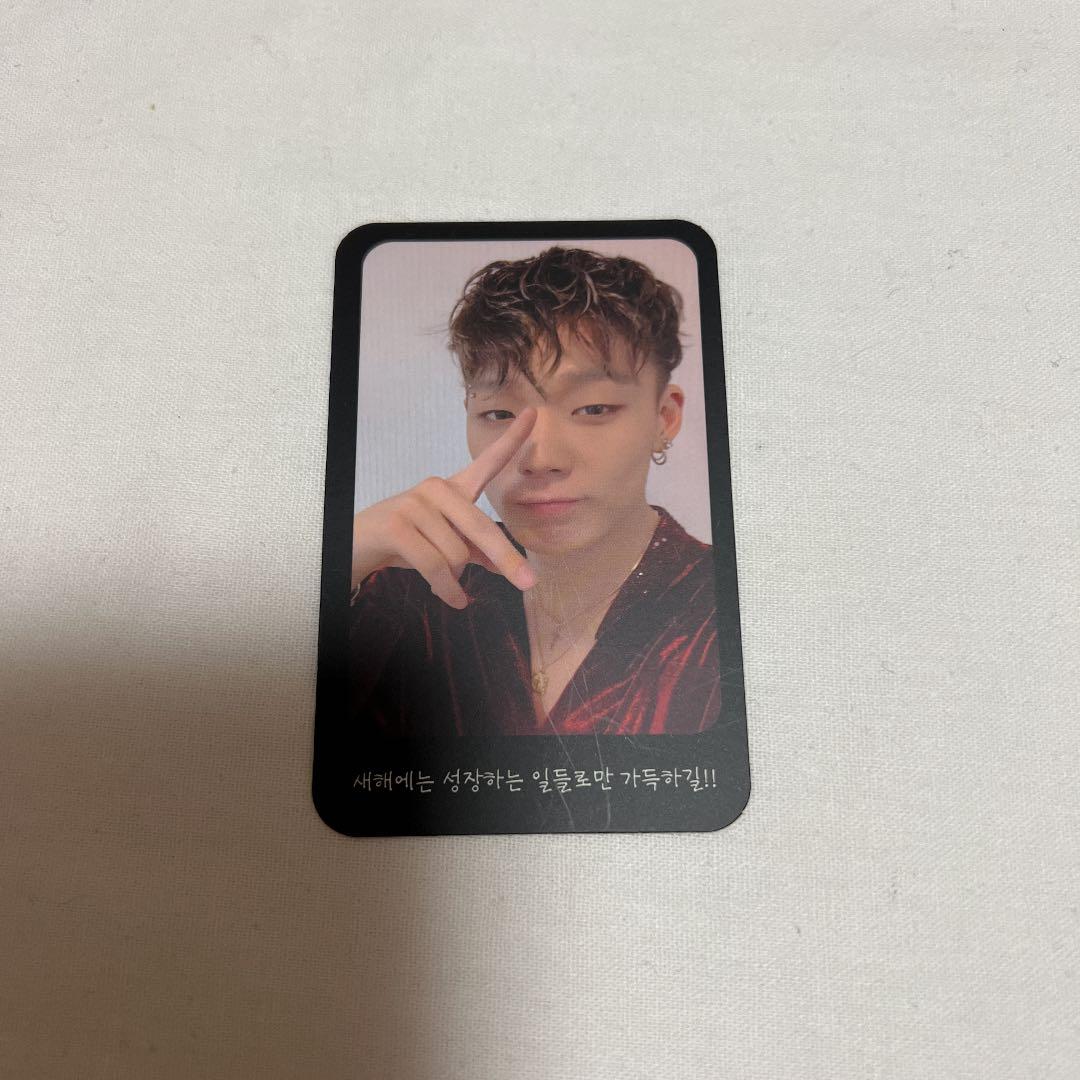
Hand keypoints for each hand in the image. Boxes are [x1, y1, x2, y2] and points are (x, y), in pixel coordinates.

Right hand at [352, 407, 538, 607]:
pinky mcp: (398, 525)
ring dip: (454, 578)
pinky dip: (447, 589)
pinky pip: (436, 566)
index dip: (511, 439)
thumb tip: (505, 566)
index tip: (534, 414)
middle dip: (506, 560)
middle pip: (482, 528)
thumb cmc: (404, 544)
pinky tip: (453, 600)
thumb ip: (475, 551)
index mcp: (452, 489)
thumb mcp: (444, 546)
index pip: (486, 462)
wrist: (355, 548)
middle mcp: (436, 489)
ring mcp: (415, 504)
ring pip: (457, 554)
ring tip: (443, 582)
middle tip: (528, 584)